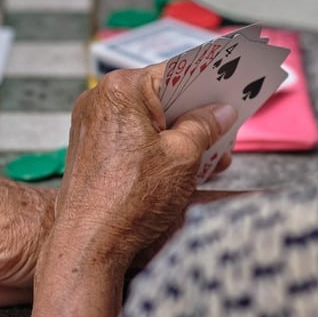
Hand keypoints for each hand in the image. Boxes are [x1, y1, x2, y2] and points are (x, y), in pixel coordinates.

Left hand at [54, 63, 236, 263]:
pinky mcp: (90, 149)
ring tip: (212, 154)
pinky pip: (131, 138)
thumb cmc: (129, 200)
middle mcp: (99, 101)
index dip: (206, 83)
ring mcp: (91, 125)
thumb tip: (220, 112)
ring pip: (147, 121)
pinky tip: (183, 167)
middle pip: (159, 97)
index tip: (228, 88)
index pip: (174, 72)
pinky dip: (157, 149)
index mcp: (121, 90)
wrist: (89, 244)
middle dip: (195, 115)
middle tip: (225, 126)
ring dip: (180, 136)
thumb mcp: (183, 157)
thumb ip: (205, 126)